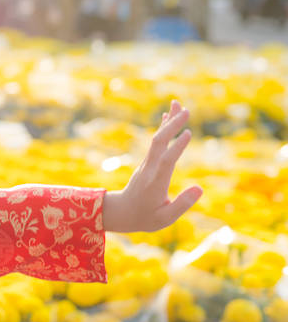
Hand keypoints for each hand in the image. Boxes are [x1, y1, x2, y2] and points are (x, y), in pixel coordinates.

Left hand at [103, 100, 202, 232]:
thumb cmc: (144, 218)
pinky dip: (163, 128)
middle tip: (186, 109)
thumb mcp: (164, 218)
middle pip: (159, 143)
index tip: (188, 133)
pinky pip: (156, 142)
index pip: (166, 161)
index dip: (176, 147)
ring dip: (168, 122)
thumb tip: (200, 189)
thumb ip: (181, 204)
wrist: (121, 212)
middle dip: (172, 126)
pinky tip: (168, 117)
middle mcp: (150, 169)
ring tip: (178, 104)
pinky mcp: (148, 162)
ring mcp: (147, 163)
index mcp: (155, 182)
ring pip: (157, 139)